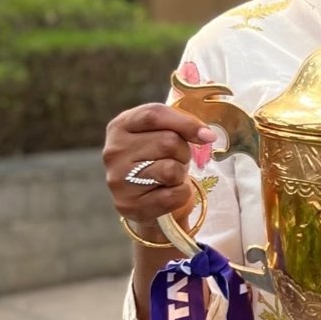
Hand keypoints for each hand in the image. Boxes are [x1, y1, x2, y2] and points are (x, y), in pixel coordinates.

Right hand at [102, 103, 216, 226]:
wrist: (145, 200)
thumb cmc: (157, 160)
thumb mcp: (163, 134)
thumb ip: (181, 126)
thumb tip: (207, 135)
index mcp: (120, 126)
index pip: (154, 114)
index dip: (185, 123)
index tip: (207, 136)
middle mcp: (113, 151)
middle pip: (168, 142)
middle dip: (183, 152)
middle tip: (175, 161)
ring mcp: (118, 179)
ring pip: (171, 169)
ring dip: (181, 173)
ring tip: (169, 176)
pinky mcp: (129, 204)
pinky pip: (174, 194)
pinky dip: (181, 194)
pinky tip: (167, 193)